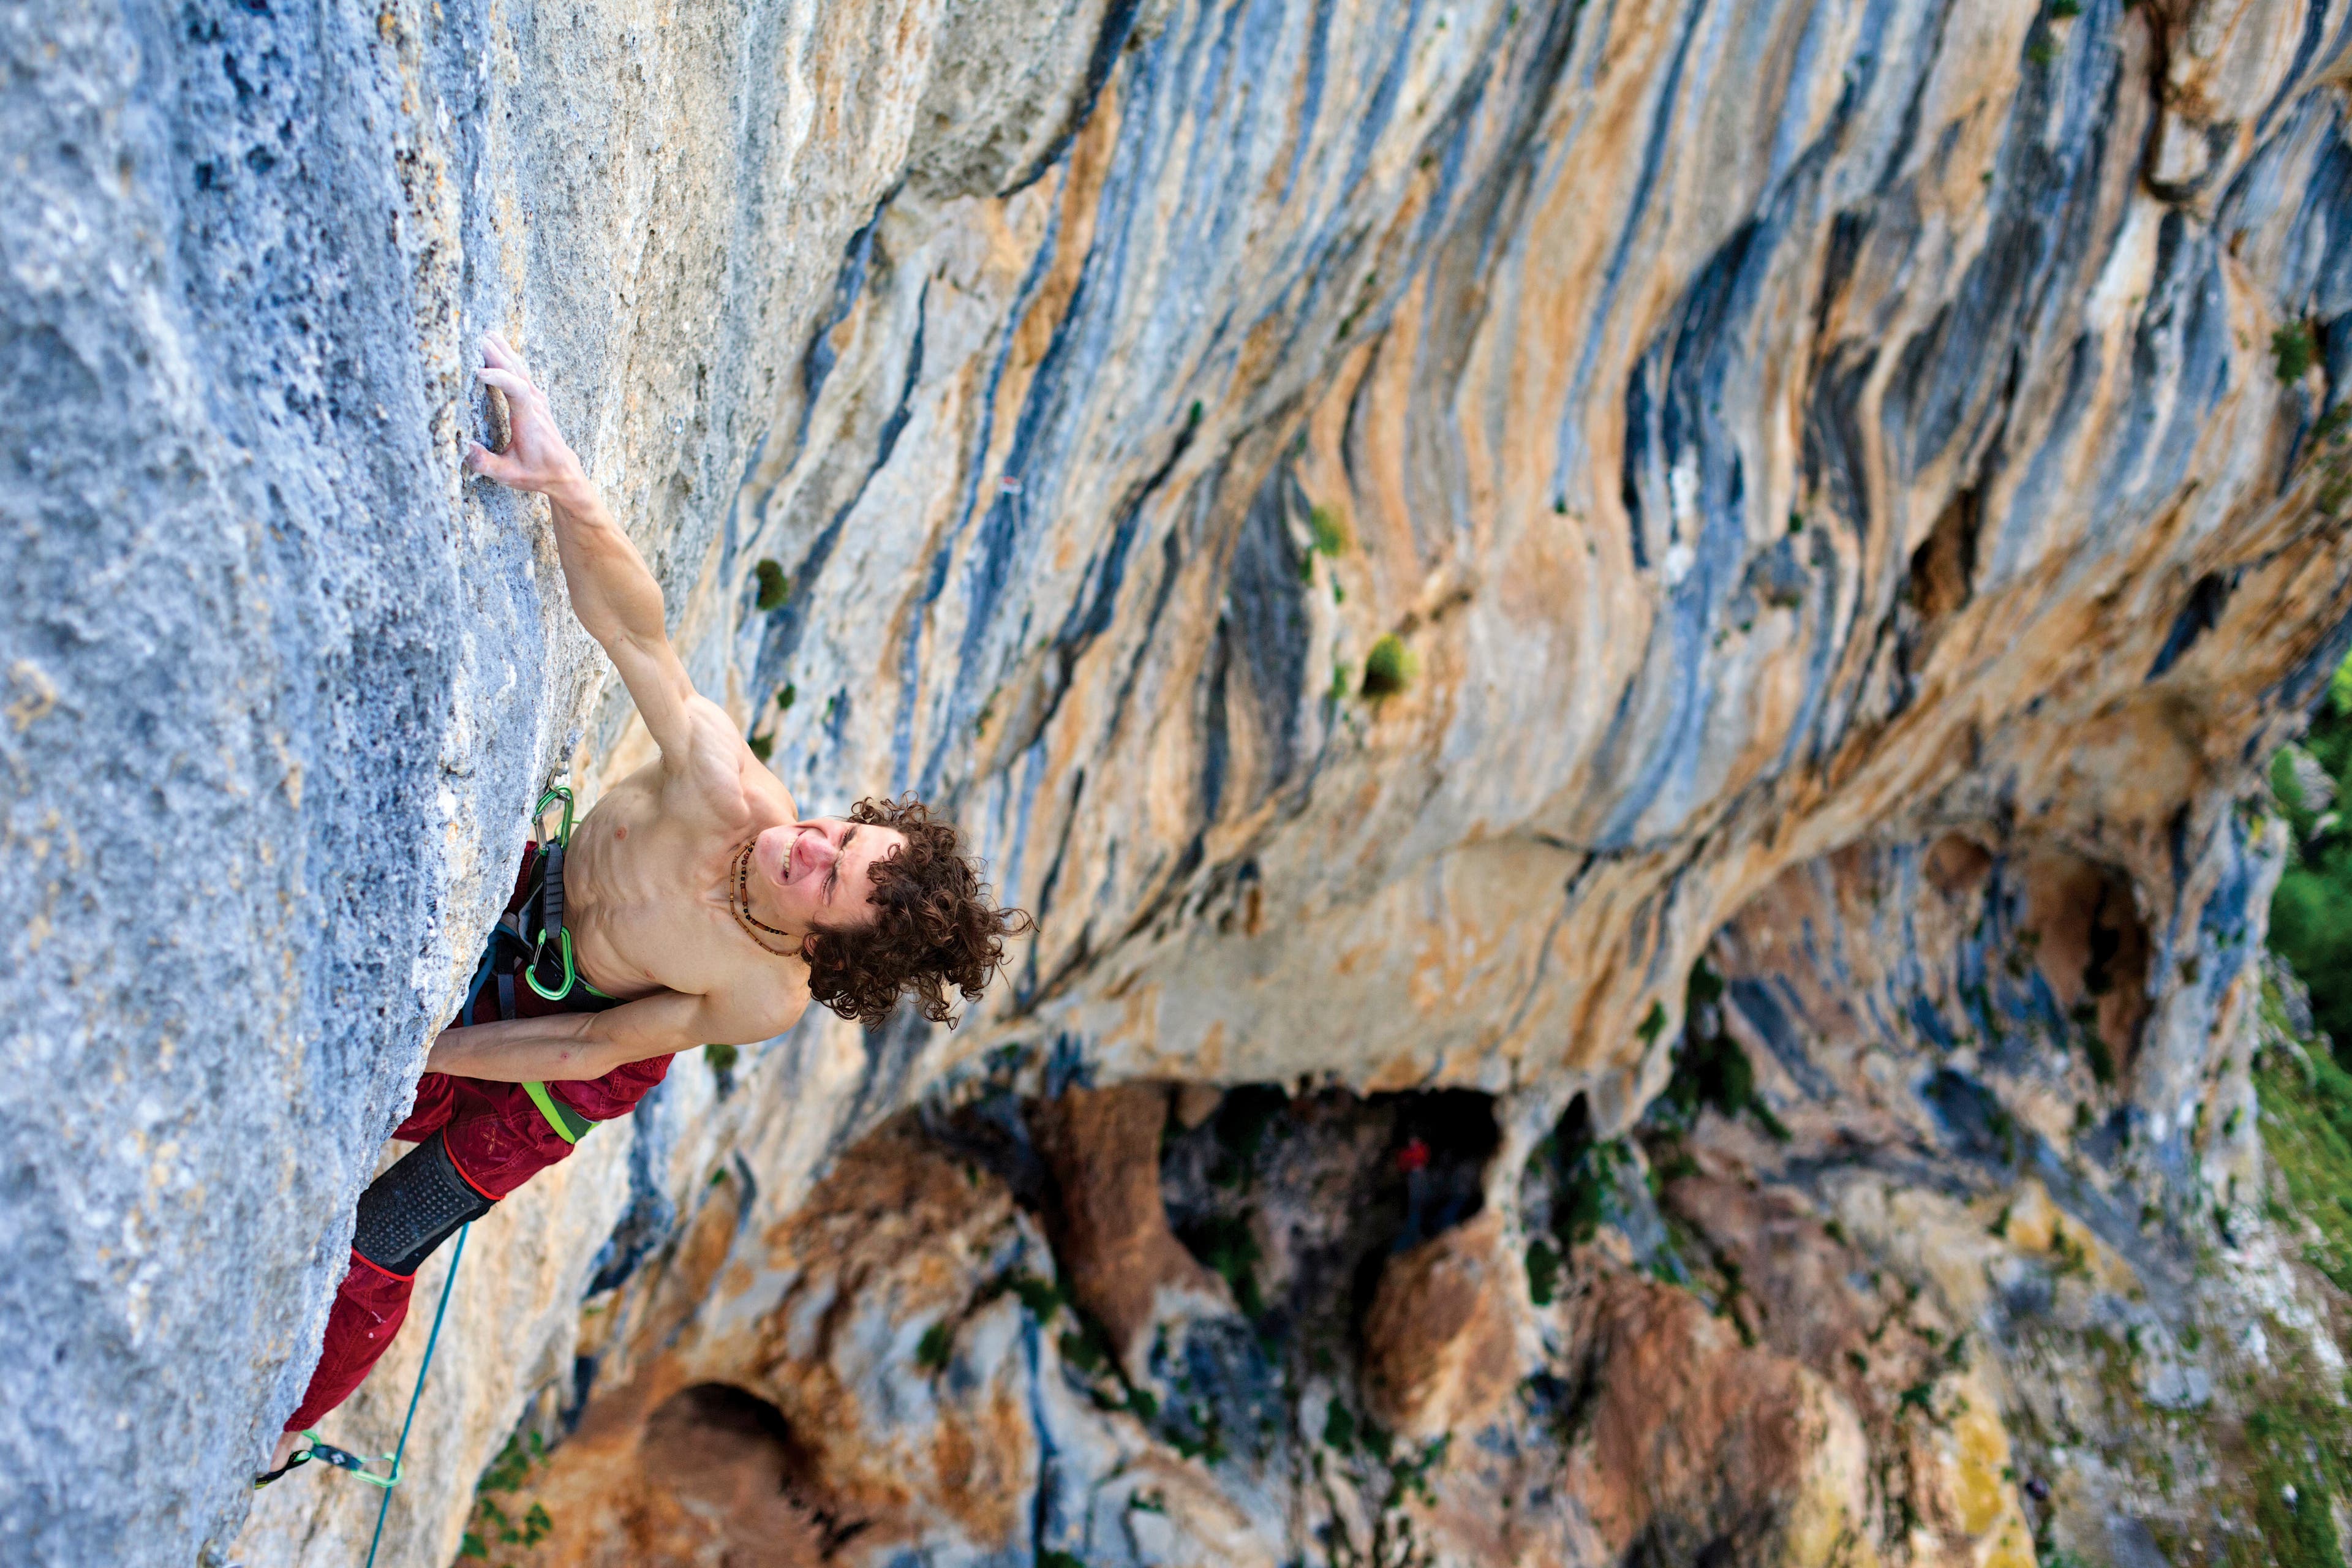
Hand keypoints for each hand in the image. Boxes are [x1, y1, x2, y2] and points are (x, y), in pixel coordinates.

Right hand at [464, 332, 587, 498]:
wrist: (563, 472)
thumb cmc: (536, 473)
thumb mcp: (508, 475)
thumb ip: (485, 463)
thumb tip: (463, 447)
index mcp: (529, 420)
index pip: (516, 389)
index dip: (499, 377)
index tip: (477, 373)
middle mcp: (535, 405)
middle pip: (516, 371)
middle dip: (496, 353)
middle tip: (475, 338)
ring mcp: (538, 400)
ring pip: (520, 368)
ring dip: (503, 350)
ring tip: (485, 334)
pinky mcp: (537, 399)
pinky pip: (522, 372)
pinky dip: (509, 358)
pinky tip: (498, 347)